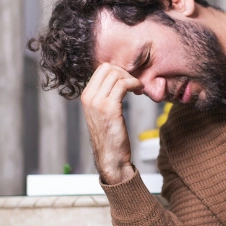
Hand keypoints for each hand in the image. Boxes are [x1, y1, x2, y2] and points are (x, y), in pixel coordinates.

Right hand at [80, 63, 143, 184]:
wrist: (110, 156)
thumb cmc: (110, 136)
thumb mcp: (102, 112)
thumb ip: (104, 96)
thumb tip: (116, 80)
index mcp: (86, 96)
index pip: (101, 69)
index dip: (118, 71)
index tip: (128, 81)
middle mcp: (89, 97)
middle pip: (107, 68)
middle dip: (124, 72)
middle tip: (134, 84)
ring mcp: (98, 102)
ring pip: (116, 74)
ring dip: (131, 78)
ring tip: (138, 88)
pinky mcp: (110, 108)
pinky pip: (123, 85)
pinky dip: (134, 84)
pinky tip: (139, 91)